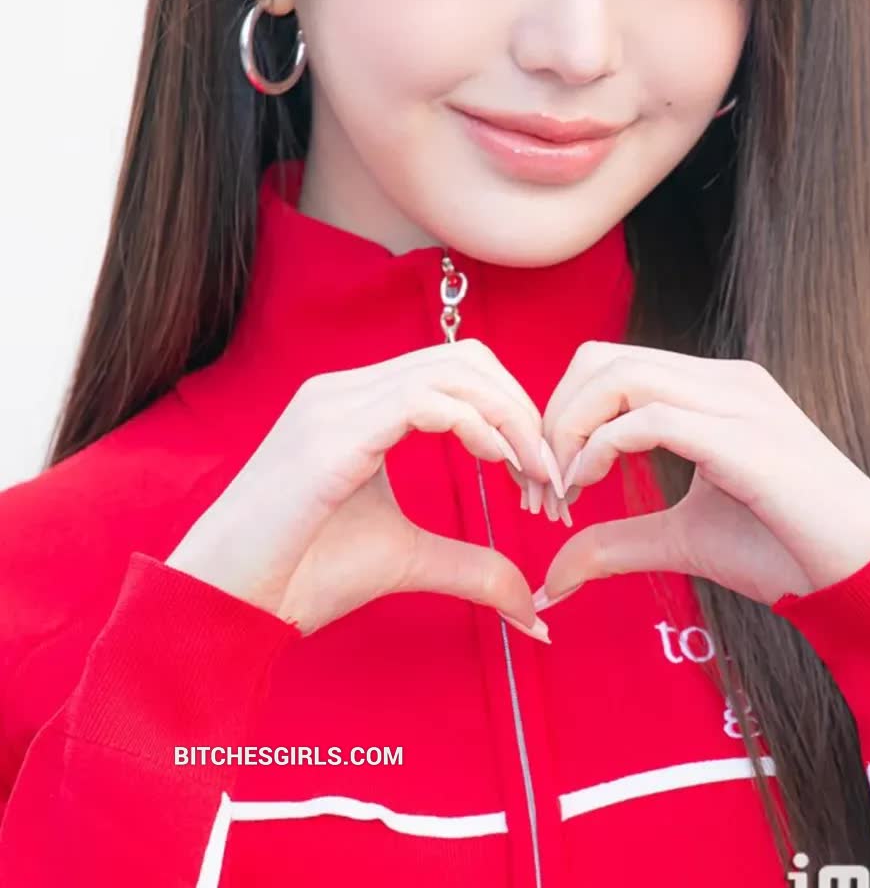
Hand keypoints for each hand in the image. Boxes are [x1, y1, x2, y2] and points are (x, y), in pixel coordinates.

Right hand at [165, 338, 561, 637]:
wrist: (225, 604)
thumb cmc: (302, 576)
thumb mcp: (405, 561)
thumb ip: (470, 566)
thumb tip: (532, 605)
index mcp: (359, 404)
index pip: (458, 370)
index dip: (512, 411)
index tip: (543, 474)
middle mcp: (346, 389)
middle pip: (465, 358)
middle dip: (521, 409)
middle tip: (551, 474)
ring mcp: (334, 404)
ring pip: (451, 370)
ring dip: (508, 418)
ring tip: (534, 474)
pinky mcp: (330, 435)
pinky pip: (421, 402)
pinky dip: (474, 425)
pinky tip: (498, 465)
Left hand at [530, 344, 869, 610]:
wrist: (867, 577)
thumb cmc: (787, 552)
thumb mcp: (683, 541)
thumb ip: (618, 542)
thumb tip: (553, 574)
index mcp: (713, 388)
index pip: (610, 365)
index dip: (562, 415)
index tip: (548, 482)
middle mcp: (725, 378)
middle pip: (601, 358)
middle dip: (554, 416)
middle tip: (542, 483)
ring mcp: (738, 399)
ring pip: (619, 376)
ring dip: (570, 430)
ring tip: (563, 489)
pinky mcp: (745, 436)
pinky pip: (650, 419)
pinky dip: (601, 448)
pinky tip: (590, 487)